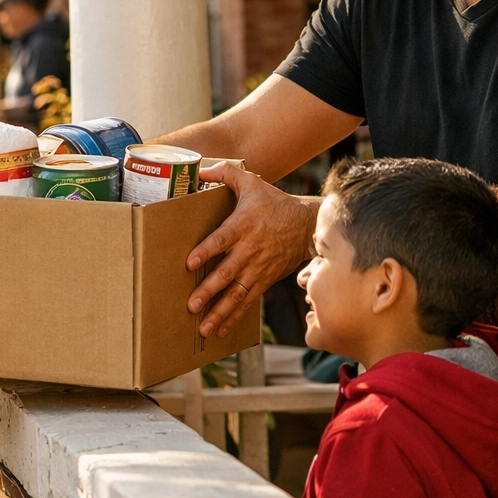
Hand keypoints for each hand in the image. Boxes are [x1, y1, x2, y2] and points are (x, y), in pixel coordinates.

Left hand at [185, 164, 318, 338]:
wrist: (307, 225)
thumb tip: (200, 168)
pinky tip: (219, 329)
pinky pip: (247, 301)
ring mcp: (257, 269)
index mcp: (243, 226)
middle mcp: (249, 251)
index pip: (221, 240)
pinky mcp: (264, 280)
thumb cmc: (274, 203)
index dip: (205, 252)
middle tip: (191, 305)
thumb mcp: (251, 182)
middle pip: (226, 273)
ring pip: (236, 294)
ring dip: (219, 312)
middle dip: (208, 291)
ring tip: (202, 327)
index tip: (189, 263)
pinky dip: (233, 317)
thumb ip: (225, 173)